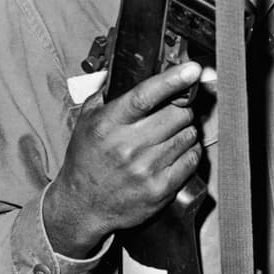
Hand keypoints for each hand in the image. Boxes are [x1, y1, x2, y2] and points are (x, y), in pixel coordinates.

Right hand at [43, 62, 203, 257]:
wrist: (81, 207)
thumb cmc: (87, 160)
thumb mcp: (87, 121)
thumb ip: (106, 92)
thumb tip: (126, 66)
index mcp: (108, 125)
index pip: (145, 96)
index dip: (172, 80)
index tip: (192, 69)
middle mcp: (127, 146)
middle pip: (177, 113)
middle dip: (180, 109)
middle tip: (171, 113)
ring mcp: (145, 169)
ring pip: (188, 134)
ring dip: (184, 131)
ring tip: (166, 137)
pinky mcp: (160, 189)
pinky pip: (192, 158)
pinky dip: (189, 152)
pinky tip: (174, 154)